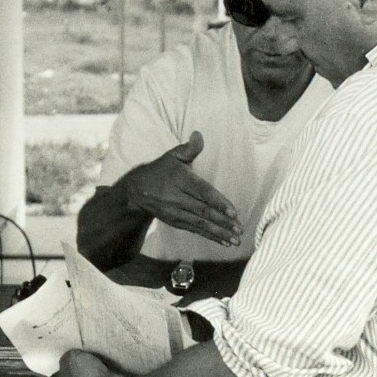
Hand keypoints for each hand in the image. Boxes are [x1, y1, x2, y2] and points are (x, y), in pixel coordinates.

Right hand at [118, 132, 241, 247]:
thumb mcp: (172, 155)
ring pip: (200, 224)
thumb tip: (198, 135)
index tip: (233, 212)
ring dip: (219, 233)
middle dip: (223, 222)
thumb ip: (189, 148)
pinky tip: (224, 241)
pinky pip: (195, 230)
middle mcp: (177, 198)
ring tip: (236, 239)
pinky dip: (210, 237)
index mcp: (180, 180)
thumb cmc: (161, 170)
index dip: (218, 202)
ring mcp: (175, 213)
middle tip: (240, 229)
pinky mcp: (175, 222)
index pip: (202, 192)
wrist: (137, 190)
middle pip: (203, 212)